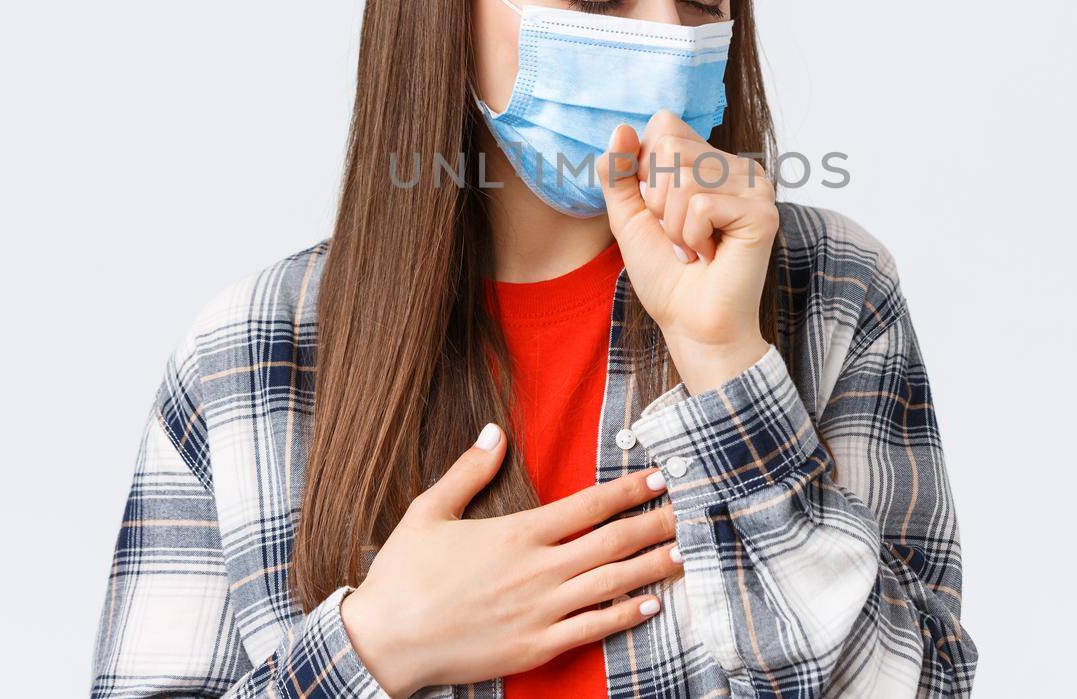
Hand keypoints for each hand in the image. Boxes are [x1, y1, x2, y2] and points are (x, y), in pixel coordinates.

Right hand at [339, 424, 681, 697]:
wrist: (385, 641)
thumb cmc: (404, 575)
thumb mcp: (430, 510)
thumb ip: (469, 470)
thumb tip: (495, 431)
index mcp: (516, 533)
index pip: (588, 505)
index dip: (628, 490)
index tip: (659, 478)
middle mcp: (537, 569)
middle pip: (612, 542)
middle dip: (655, 524)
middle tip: (691, 512)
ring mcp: (540, 610)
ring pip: (611, 585)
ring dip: (652, 567)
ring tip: (685, 554)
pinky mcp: (536, 646)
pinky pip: (592, 629)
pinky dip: (625, 617)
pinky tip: (651, 606)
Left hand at [596, 111, 777, 392]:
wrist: (690, 323)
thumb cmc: (666, 273)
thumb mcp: (629, 215)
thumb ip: (619, 172)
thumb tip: (621, 127)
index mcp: (710, 161)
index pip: (665, 125)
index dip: (645, 168)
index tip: (658, 210)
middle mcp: (738, 166)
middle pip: (670, 146)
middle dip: (657, 199)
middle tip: (677, 234)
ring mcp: (755, 187)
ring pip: (684, 176)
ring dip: (673, 225)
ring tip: (692, 248)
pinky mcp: (763, 213)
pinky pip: (700, 205)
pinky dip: (691, 238)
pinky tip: (709, 256)